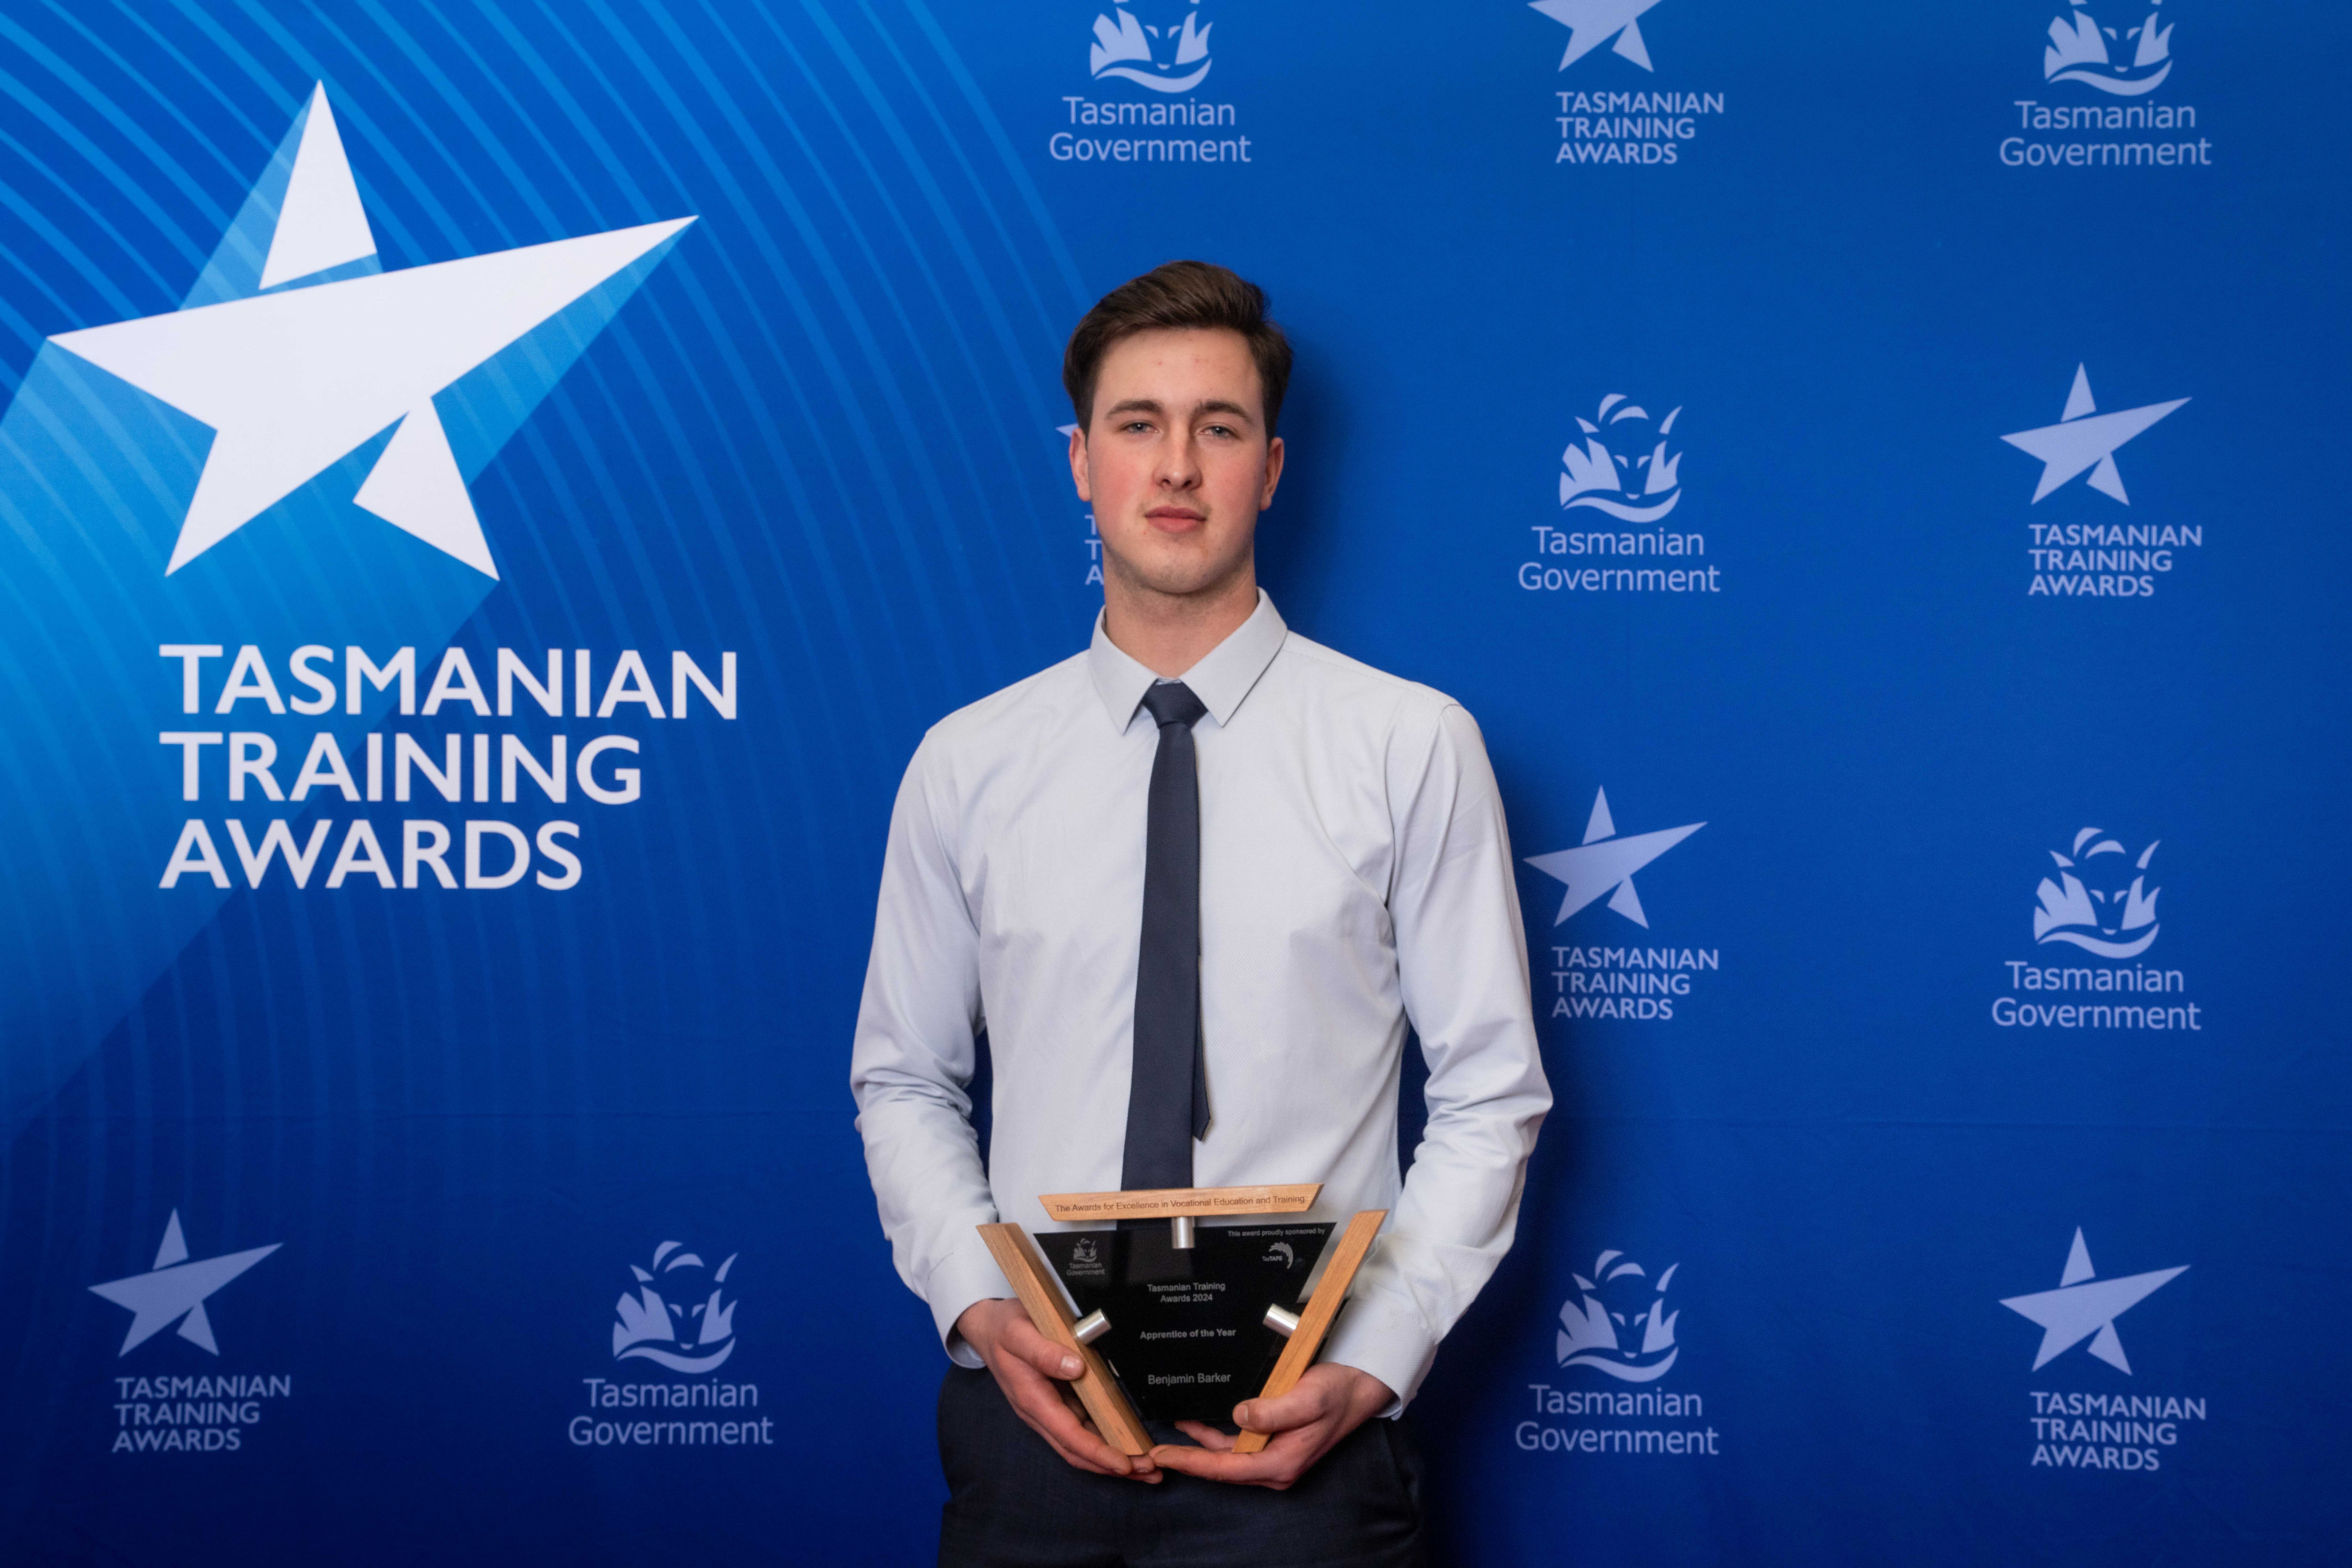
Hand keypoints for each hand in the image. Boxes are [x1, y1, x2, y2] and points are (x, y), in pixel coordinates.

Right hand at [953, 1298, 1159, 1481]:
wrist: (988, 1327)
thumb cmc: (1003, 1328)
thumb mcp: (1018, 1333)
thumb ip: (1043, 1351)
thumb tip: (1075, 1368)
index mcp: (1032, 1400)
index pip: (1068, 1436)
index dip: (1097, 1453)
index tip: (1124, 1464)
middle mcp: (1041, 1413)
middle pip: (1078, 1451)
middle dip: (1112, 1466)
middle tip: (1150, 1472)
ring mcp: (1050, 1411)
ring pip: (1082, 1444)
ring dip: (1113, 1458)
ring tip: (1148, 1466)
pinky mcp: (1058, 1403)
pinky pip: (1083, 1428)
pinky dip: (1106, 1439)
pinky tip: (1129, 1441)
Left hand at [1149, 1363, 1394, 1489]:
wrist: (1359, 1386)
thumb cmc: (1336, 1391)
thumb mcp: (1307, 1397)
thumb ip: (1273, 1410)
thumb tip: (1238, 1416)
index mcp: (1280, 1462)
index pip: (1225, 1468)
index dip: (1190, 1462)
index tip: (1160, 1456)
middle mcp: (1275, 1466)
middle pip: (1221, 1467)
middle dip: (1187, 1459)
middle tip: (1151, 1451)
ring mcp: (1274, 1456)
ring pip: (1226, 1456)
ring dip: (1198, 1445)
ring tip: (1168, 1429)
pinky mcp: (1274, 1443)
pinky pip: (1237, 1445)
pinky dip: (1214, 1436)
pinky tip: (1196, 1421)